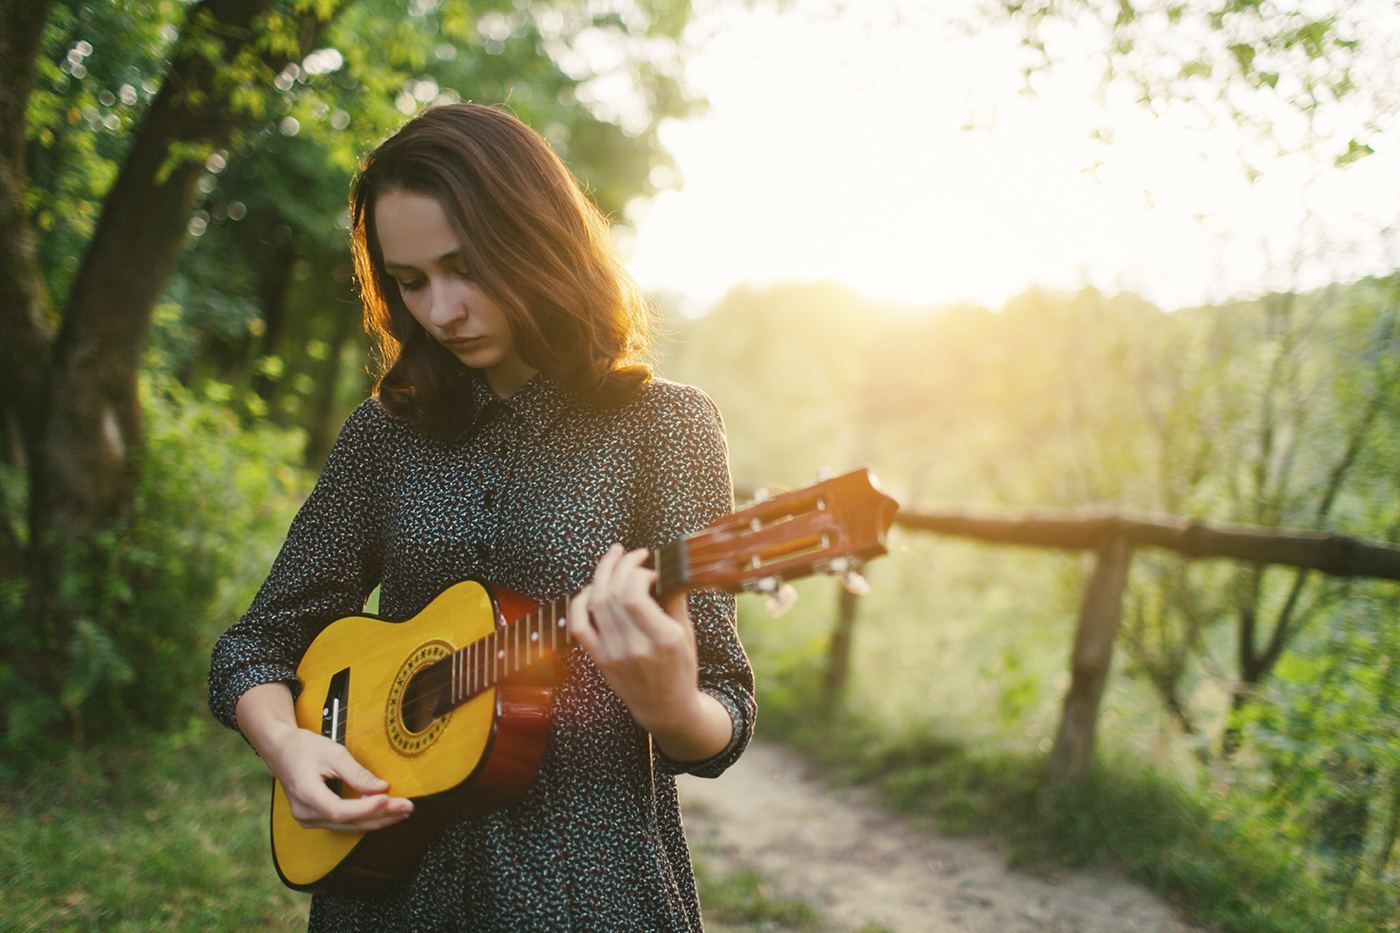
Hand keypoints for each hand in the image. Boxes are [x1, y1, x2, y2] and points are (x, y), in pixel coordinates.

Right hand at [269, 726, 414, 831]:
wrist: (281, 751)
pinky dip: (364, 819)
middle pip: (348, 822)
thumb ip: (357, 773)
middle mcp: (305, 812)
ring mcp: (308, 819)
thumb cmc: (304, 748)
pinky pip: (343, 824)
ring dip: (376, 820)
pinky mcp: (314, 818)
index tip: (389, 798)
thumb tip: (381, 788)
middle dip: (381, 816)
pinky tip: (383, 813)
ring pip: (348, 827)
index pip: (340, 810)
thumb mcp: (333, 753)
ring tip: (401, 811)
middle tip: (407, 807)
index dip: (366, 808)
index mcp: (306, 793)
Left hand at [568, 544, 732, 760]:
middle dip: (620, 565)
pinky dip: (579, 603)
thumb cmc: (680, 668)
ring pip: (596, 604)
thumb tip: (667, 568)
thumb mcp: (687, 634)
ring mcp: (614, 654)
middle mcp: (635, 647)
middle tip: (630, 554)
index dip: (637, 572)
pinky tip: (590, 589)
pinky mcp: (601, 660)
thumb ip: (675, 600)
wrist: (665, 707)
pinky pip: (580, 627)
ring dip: (602, 575)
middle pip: (613, 594)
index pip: (635, 595)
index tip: (650, 568)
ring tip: (613, 559)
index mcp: (662, 639)